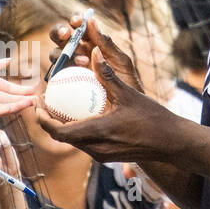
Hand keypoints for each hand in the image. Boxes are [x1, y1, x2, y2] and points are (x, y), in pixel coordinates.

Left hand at [36, 45, 171, 163]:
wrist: (171, 143)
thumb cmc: (152, 118)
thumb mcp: (128, 93)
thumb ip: (107, 74)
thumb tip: (94, 51)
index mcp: (96, 132)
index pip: (58, 131)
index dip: (43, 118)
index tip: (38, 102)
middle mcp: (95, 148)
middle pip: (61, 137)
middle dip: (48, 120)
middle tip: (45, 101)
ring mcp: (101, 155)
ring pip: (72, 141)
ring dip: (61, 126)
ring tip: (59, 106)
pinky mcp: (107, 157)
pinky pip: (84, 144)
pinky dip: (76, 130)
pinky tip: (79, 115)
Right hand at [48, 13, 143, 92]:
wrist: (126, 111)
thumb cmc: (127, 84)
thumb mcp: (121, 62)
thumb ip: (106, 43)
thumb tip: (91, 20)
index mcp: (90, 44)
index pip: (77, 27)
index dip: (74, 21)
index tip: (77, 21)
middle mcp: (76, 54)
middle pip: (60, 38)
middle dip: (59, 32)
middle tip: (67, 35)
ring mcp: (68, 70)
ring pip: (55, 55)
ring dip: (64, 54)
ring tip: (84, 63)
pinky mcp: (61, 86)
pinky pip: (53, 78)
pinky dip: (56, 74)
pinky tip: (65, 77)